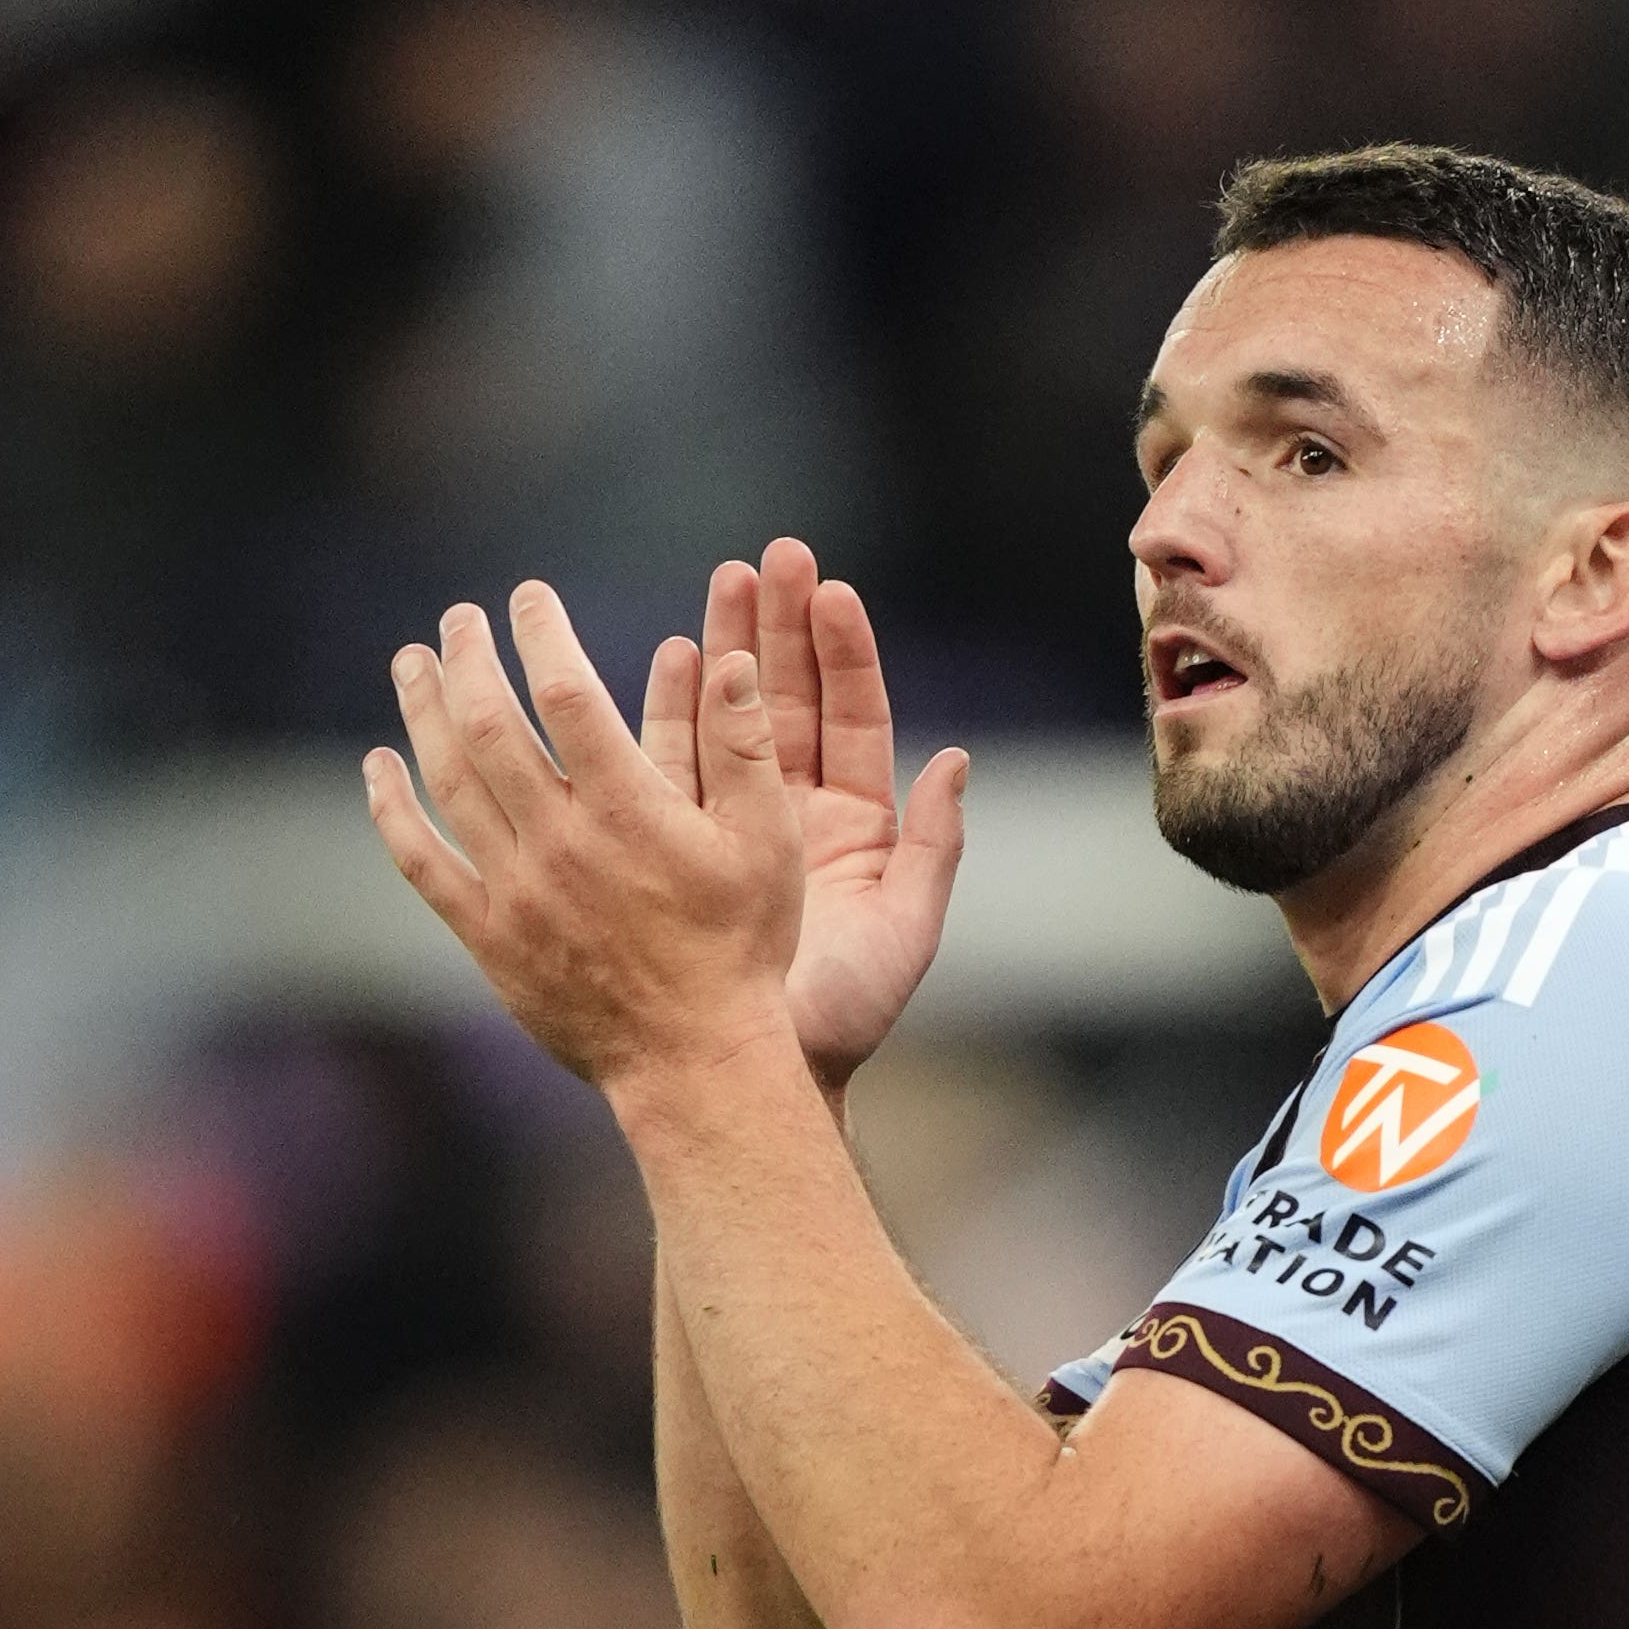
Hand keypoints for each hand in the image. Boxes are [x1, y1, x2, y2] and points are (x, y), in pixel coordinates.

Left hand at [363, 583, 803, 1093]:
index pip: (565, 692)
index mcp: (628, 810)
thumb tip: (727, 657)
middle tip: (460, 620)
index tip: (528, 598)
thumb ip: (744, 748)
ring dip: (423, 711)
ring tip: (413, 661)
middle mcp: (560, 842)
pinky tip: (379, 768)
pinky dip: (392, 808)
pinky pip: (422, 861)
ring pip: (448, 781)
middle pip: (489, 725)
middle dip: (468, 658)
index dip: (540, 633)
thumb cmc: (743, 949)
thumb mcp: (769, 843)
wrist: (694, 1059)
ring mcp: (516, 890)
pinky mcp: (490, 936)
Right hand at [706, 537, 969, 1095]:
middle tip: (777, 555)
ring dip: (732, 647)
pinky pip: (680, 761)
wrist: (759, 1074)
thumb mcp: (906, 931)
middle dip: (786, 626)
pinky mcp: (684, 840)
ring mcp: (738, 821)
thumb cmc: (842, 1017)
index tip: (834, 592)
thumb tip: (956, 760)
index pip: (855, 719)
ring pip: (736, 717)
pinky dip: (676, 707)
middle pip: (794, 699)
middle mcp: (800, 814)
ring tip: (726, 577)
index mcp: (859, 829)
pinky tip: (672, 655)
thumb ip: (934, 847)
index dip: (845, 655)